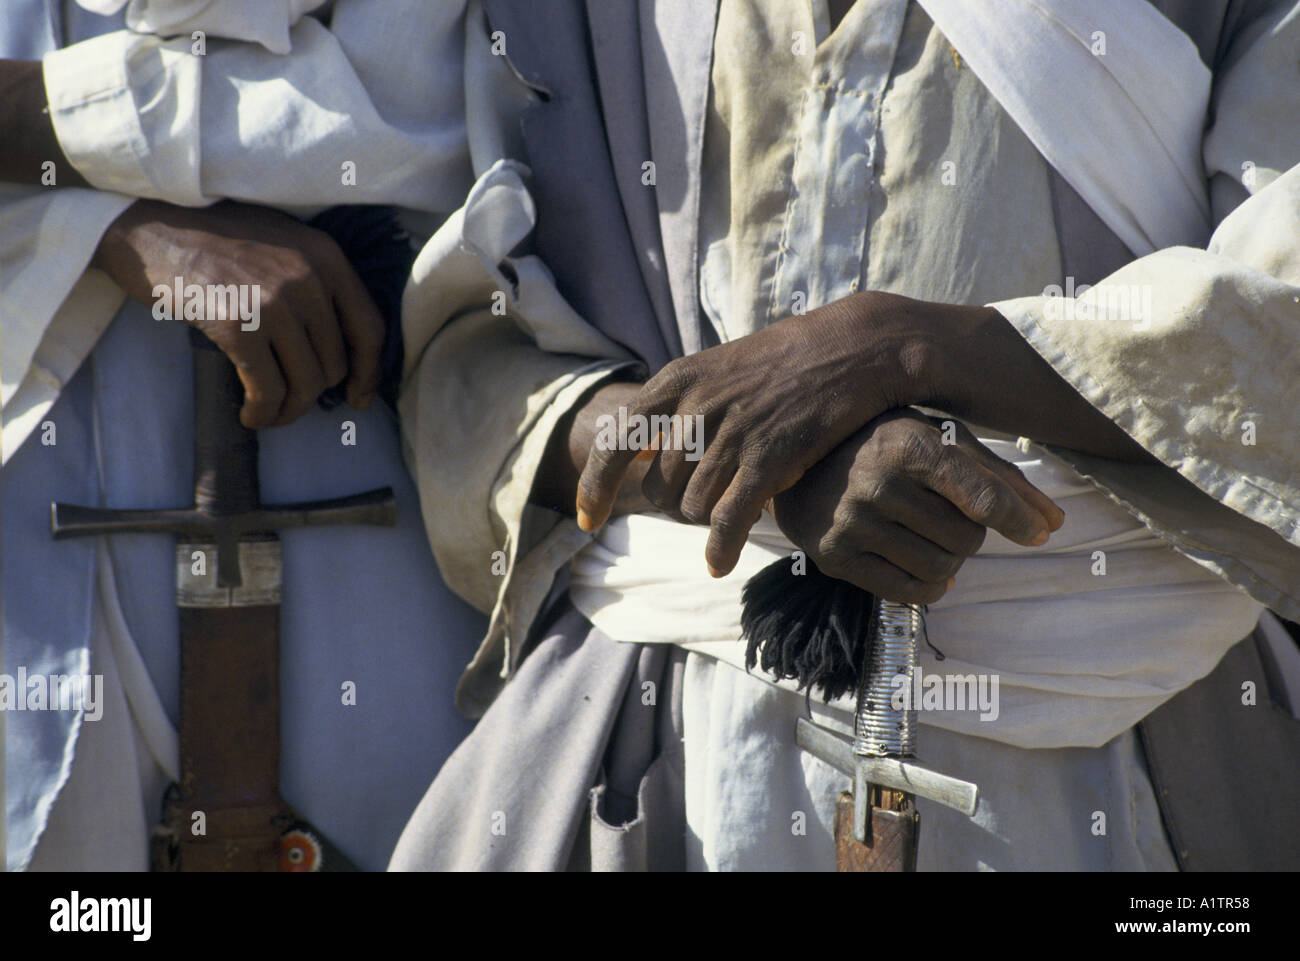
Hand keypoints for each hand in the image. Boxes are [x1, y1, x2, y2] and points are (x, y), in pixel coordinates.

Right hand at [91, 199, 384, 427]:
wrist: (149, 224)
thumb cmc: (214, 238)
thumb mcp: (282, 244)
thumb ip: (315, 283)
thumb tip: (336, 349)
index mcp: (326, 256)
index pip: (370, 328)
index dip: (369, 372)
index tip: (358, 398)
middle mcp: (309, 278)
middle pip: (335, 363)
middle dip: (313, 391)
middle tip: (288, 398)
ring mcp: (275, 303)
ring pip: (306, 383)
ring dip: (289, 409)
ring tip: (269, 411)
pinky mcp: (238, 327)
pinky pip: (268, 391)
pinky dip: (263, 413)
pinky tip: (250, 415)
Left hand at [576, 291, 968, 573]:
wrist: (853, 348)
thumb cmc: (785, 363)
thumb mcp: (718, 368)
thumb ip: (680, 406)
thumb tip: (643, 450)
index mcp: (677, 379)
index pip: (615, 443)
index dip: (594, 487)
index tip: (588, 520)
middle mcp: (696, 404)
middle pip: (658, 487)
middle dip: (676, 504)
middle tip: (709, 501)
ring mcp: (732, 431)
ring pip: (692, 506)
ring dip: (707, 520)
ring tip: (734, 506)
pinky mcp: (769, 457)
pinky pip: (727, 520)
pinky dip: (719, 548)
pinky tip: (718, 565)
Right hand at [769, 409, 1063, 604]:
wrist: (798, 462)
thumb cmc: (886, 445)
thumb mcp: (940, 440)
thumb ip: (998, 478)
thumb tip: (1053, 524)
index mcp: (908, 443)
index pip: (980, 496)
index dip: (1018, 519)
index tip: (1040, 532)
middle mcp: (877, 482)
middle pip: (966, 537)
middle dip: (973, 533)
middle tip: (951, 517)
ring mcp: (852, 522)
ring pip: (940, 567)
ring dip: (951, 560)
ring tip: (932, 538)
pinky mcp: (835, 557)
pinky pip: (908, 592)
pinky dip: (929, 586)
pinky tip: (921, 565)